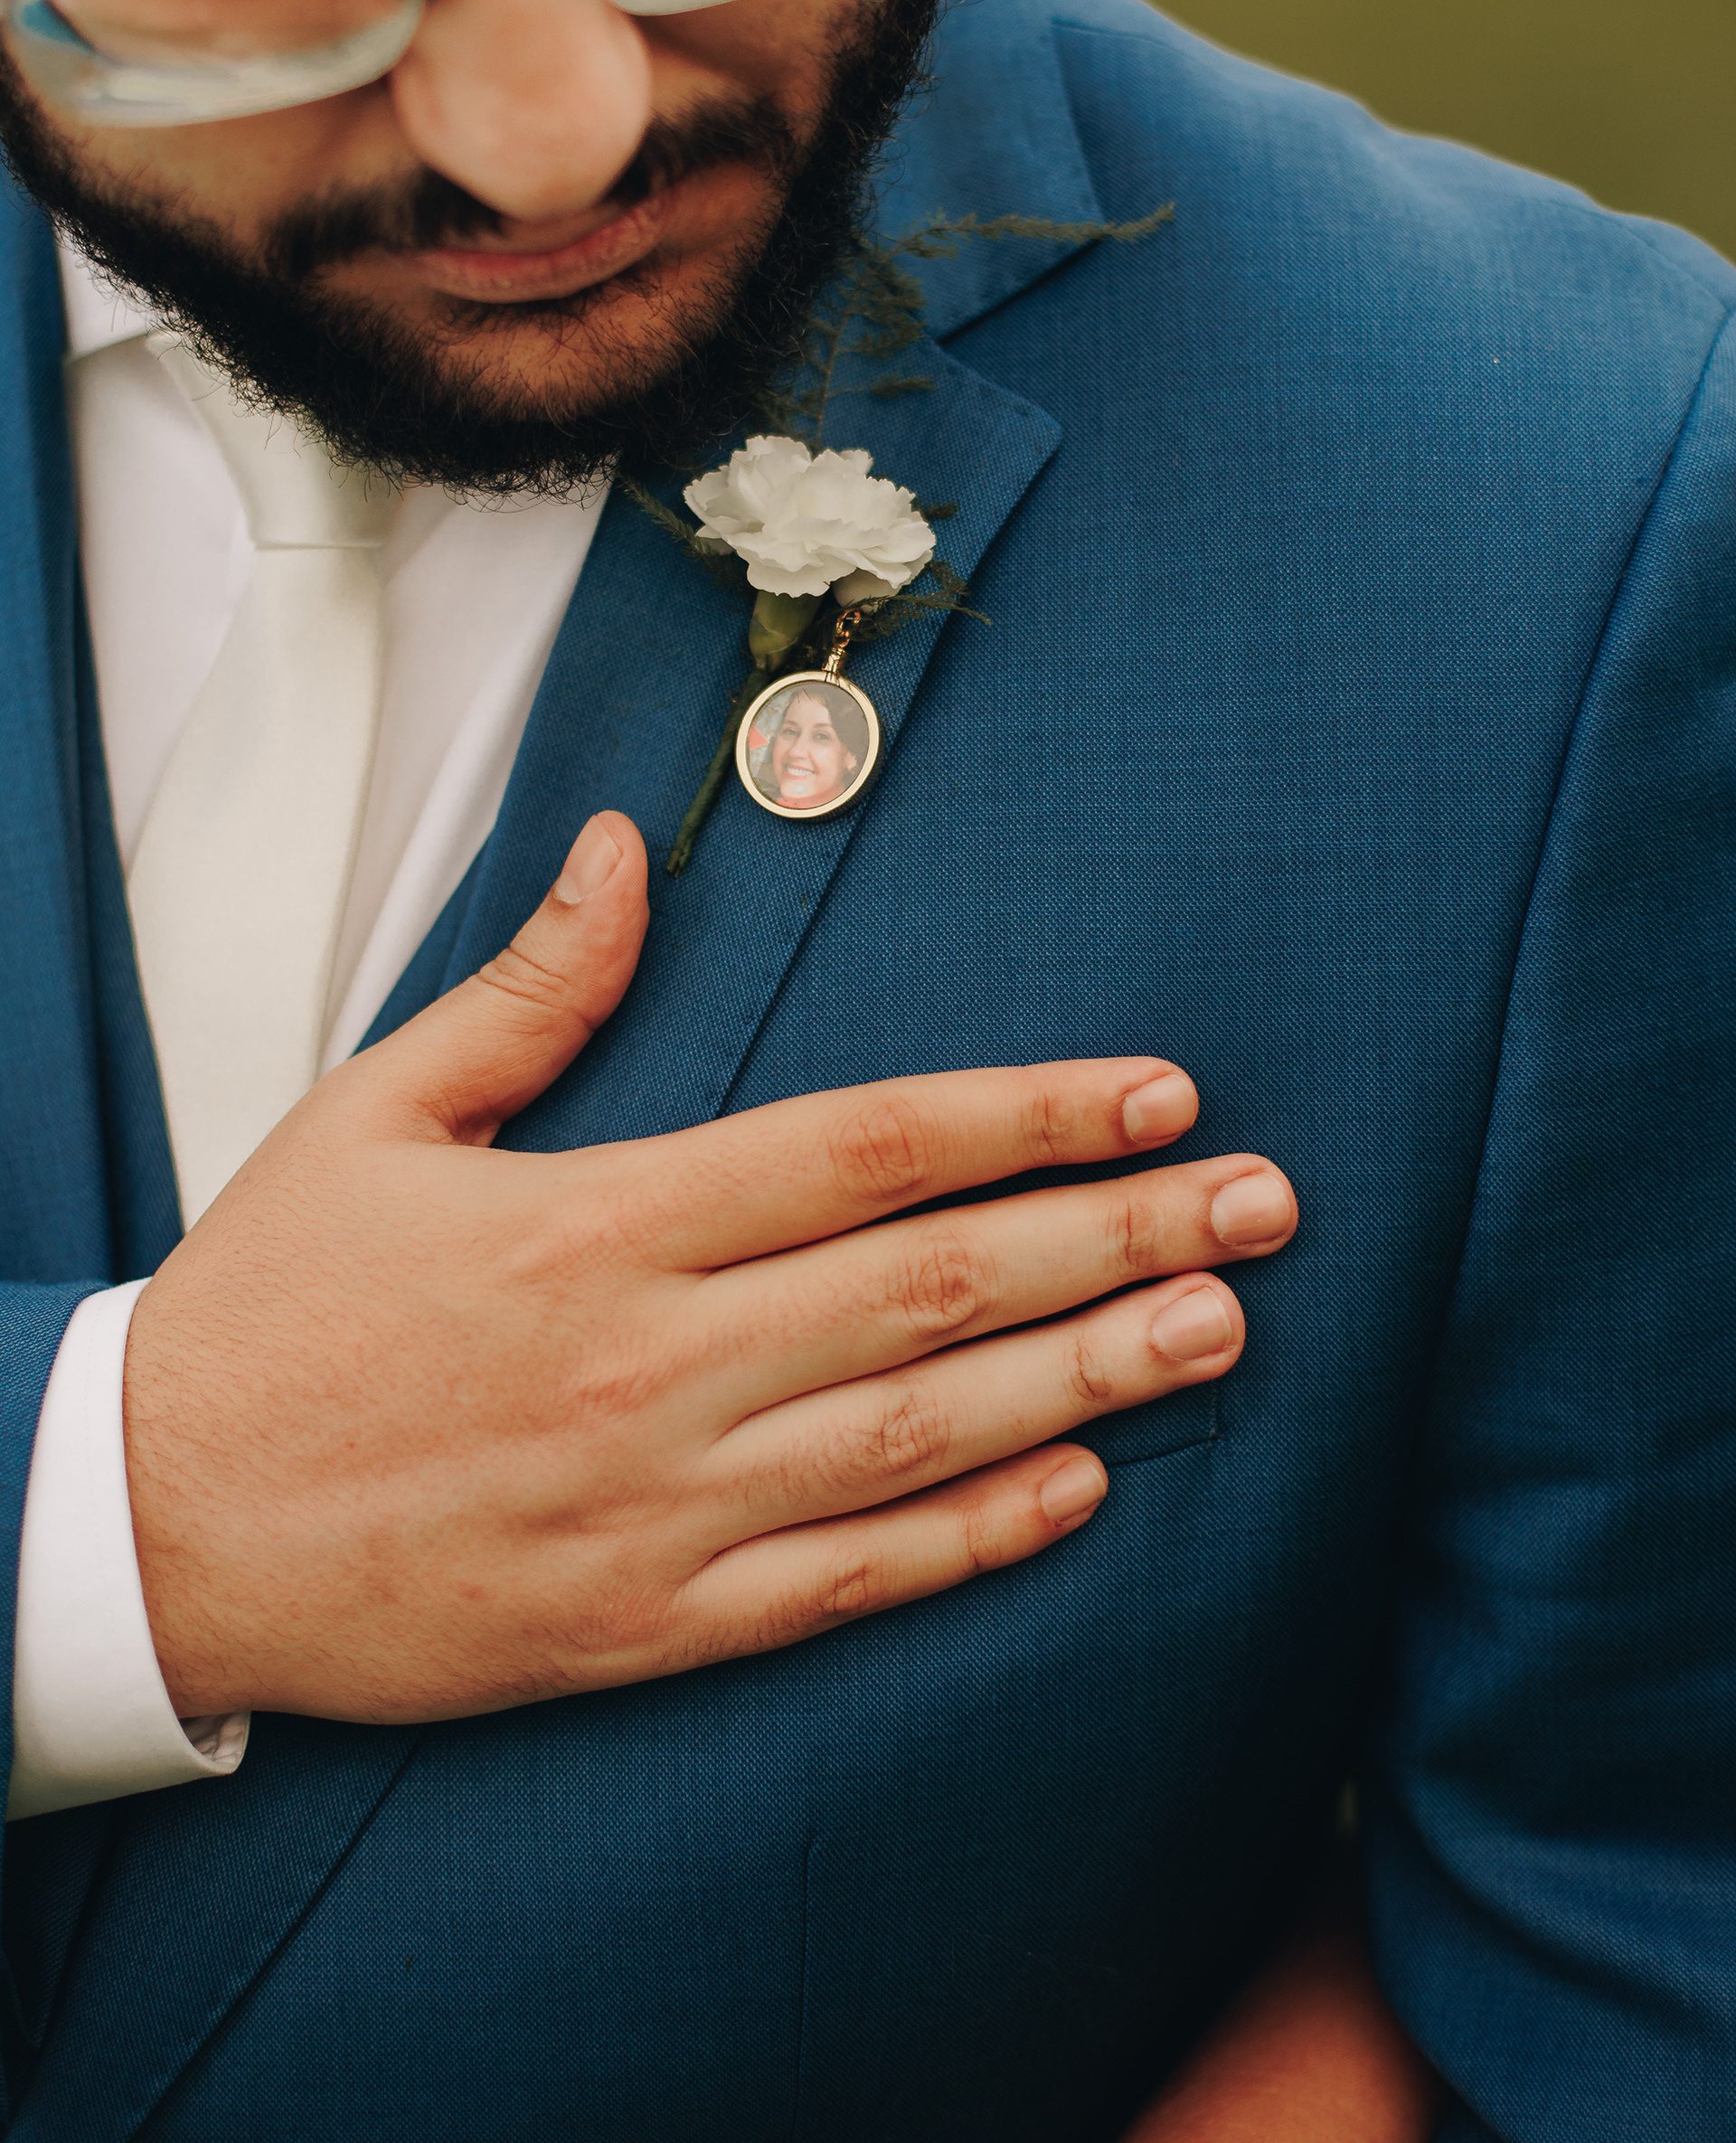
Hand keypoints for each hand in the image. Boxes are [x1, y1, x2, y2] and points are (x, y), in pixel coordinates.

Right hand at [124, 812, 1297, 1723]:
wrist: (149, 1533)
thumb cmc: (268, 1312)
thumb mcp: (374, 1114)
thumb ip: (526, 990)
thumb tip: (620, 849)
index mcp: (599, 1222)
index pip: (869, 1147)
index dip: (1031, 1114)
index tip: (1156, 1092)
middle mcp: (654, 1361)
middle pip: (936, 1283)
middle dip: (1119, 1235)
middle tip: (1263, 1208)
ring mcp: (660, 1505)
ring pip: (923, 1432)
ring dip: (1091, 1378)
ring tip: (1220, 1329)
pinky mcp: (645, 1623)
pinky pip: (847, 1582)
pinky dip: (973, 1536)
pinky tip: (1077, 1489)